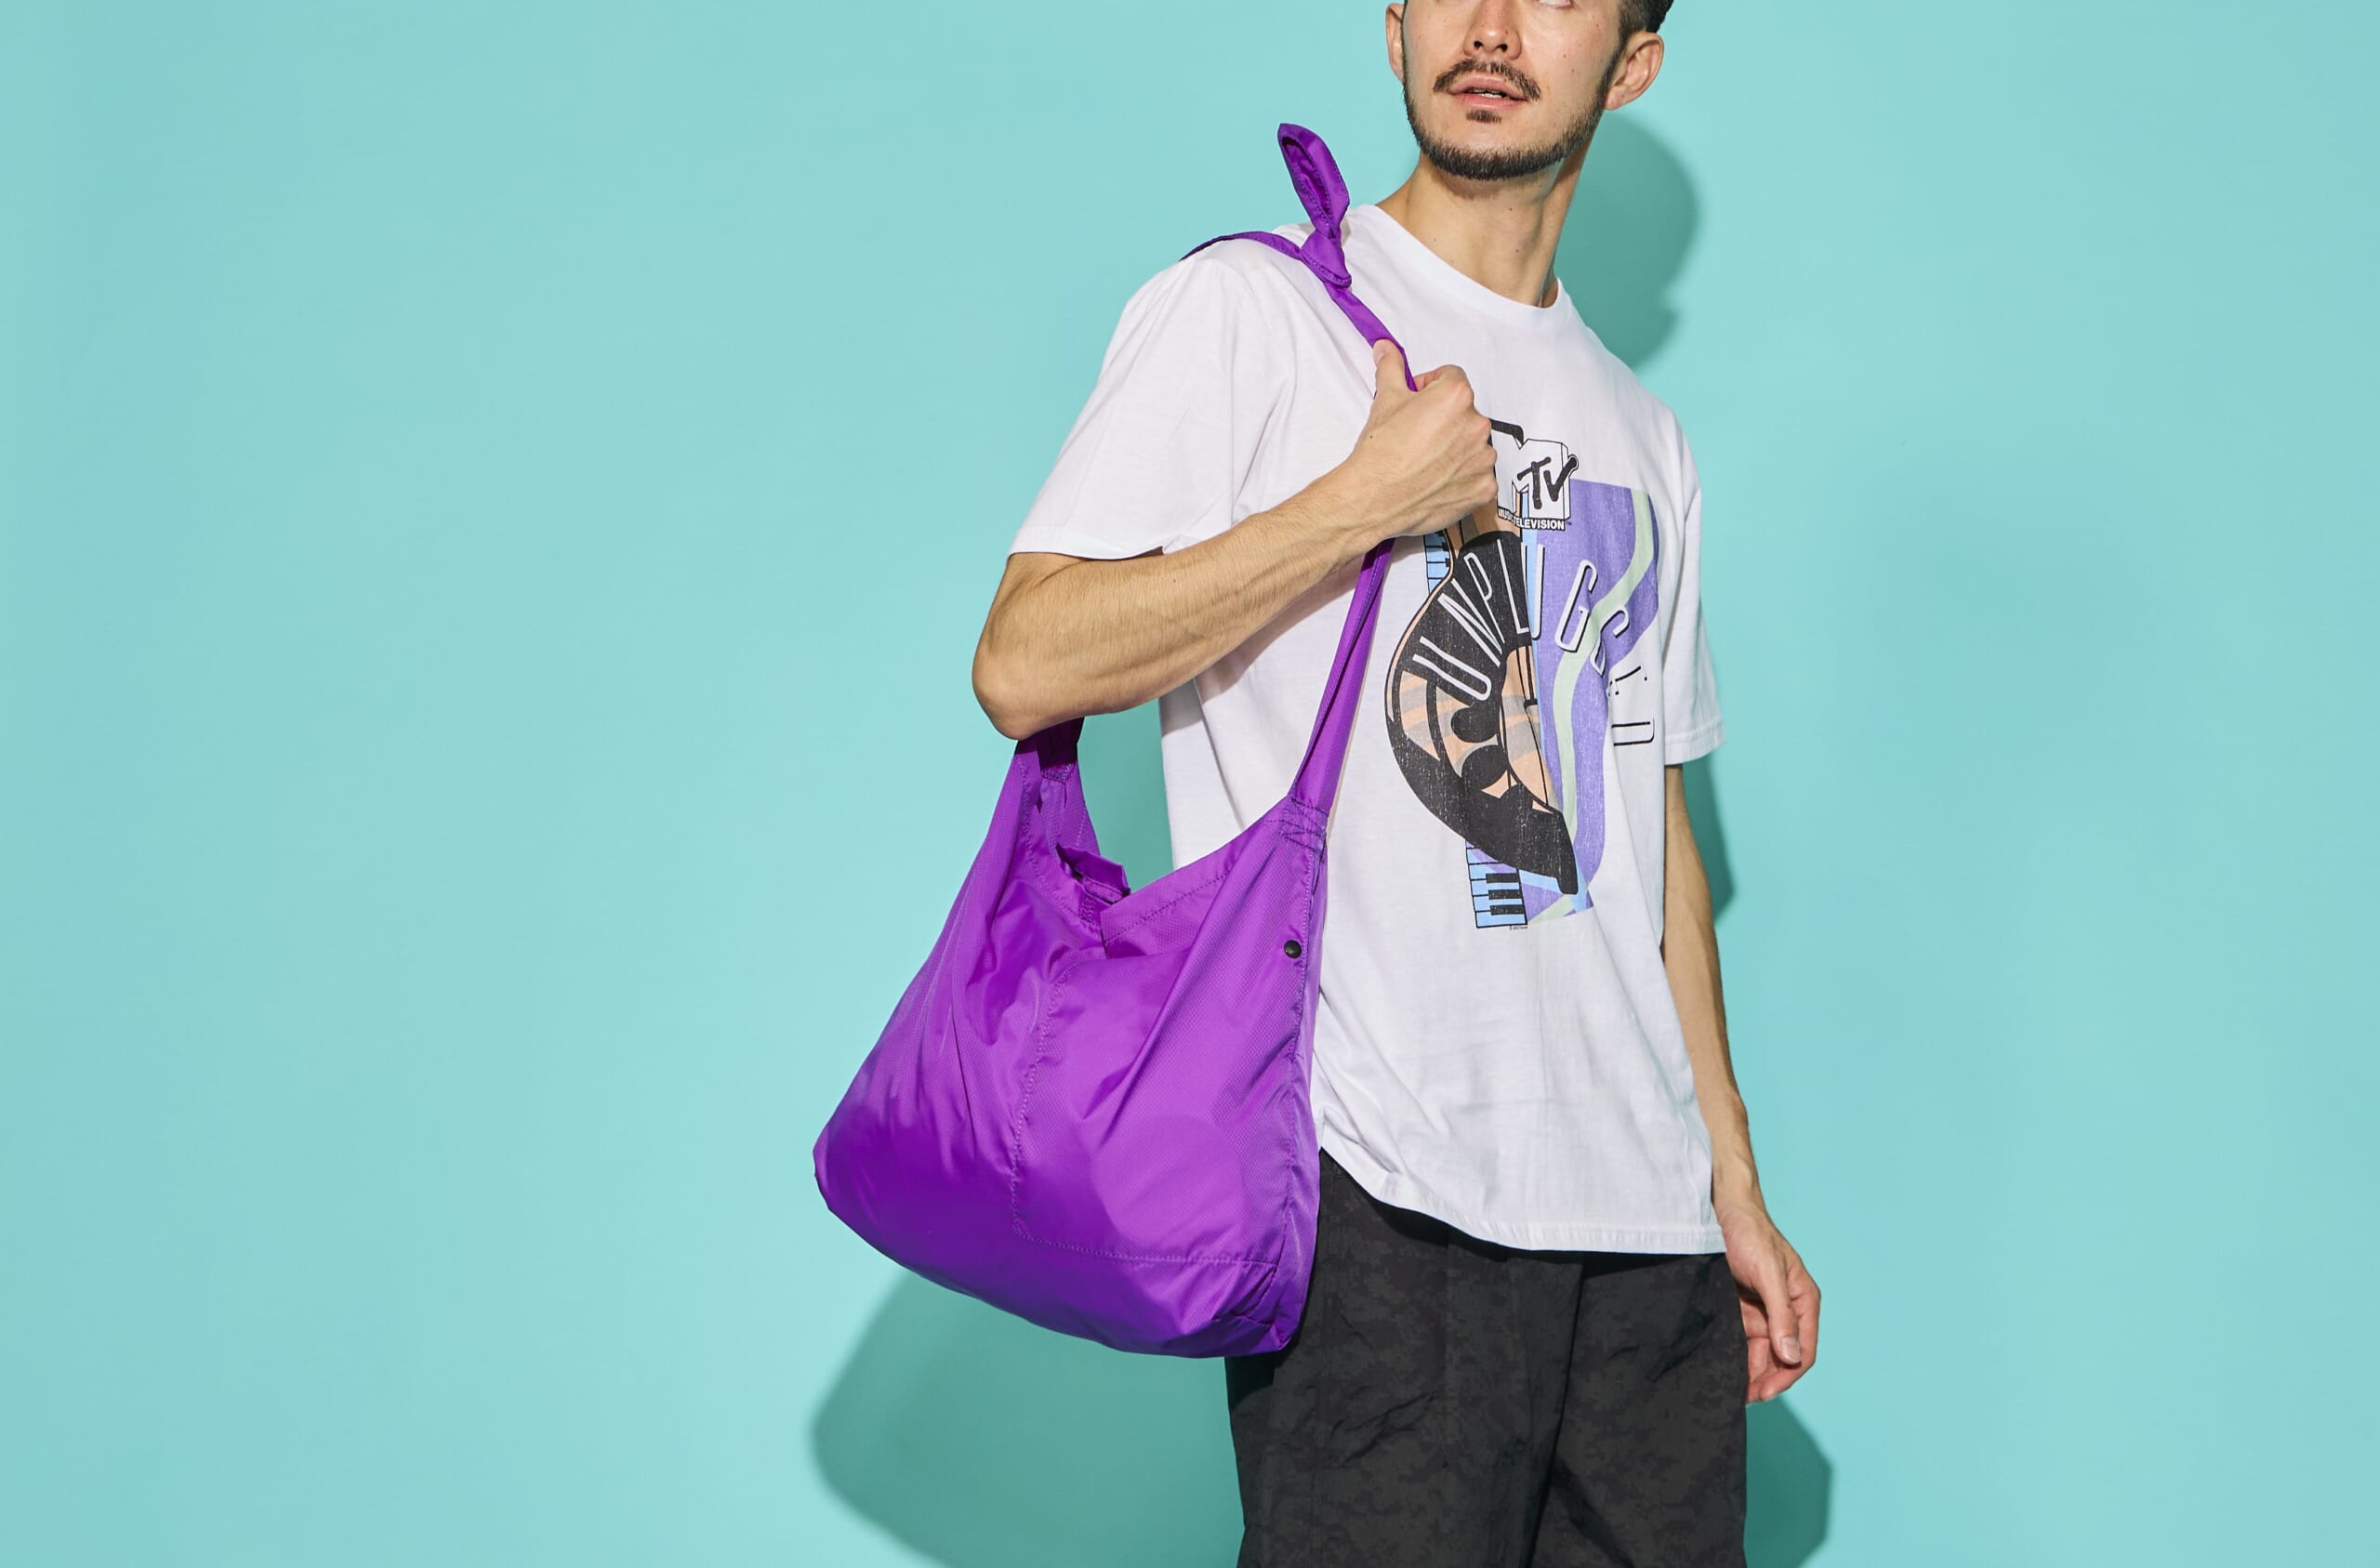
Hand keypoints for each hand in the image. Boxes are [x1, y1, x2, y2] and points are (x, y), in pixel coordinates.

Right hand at [1318, 340, 1499, 547]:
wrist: (1374, 497)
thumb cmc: (1381, 451)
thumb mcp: (1385, 399)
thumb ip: (1391, 367)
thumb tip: (1386, 348)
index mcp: (1457, 396)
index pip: (1452, 377)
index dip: (1431, 387)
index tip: (1417, 401)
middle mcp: (1477, 425)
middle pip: (1464, 412)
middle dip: (1444, 419)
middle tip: (1418, 435)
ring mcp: (1483, 459)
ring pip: (1473, 444)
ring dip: (1456, 448)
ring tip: (1427, 460)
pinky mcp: (1484, 488)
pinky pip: (1479, 476)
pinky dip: (1463, 477)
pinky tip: (1438, 480)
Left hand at [1714, 1190, 1818, 1403]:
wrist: (1719, 1209)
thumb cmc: (1750, 1233)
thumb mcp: (1768, 1272)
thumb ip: (1781, 1314)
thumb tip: (1791, 1356)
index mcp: (1802, 1301)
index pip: (1802, 1352)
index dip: (1785, 1376)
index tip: (1763, 1392)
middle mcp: (1785, 1311)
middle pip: (1781, 1358)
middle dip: (1764, 1380)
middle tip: (1740, 1397)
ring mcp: (1762, 1312)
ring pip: (1759, 1354)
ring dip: (1748, 1372)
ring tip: (1729, 1388)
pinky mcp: (1740, 1310)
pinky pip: (1741, 1341)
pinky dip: (1734, 1357)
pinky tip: (1721, 1367)